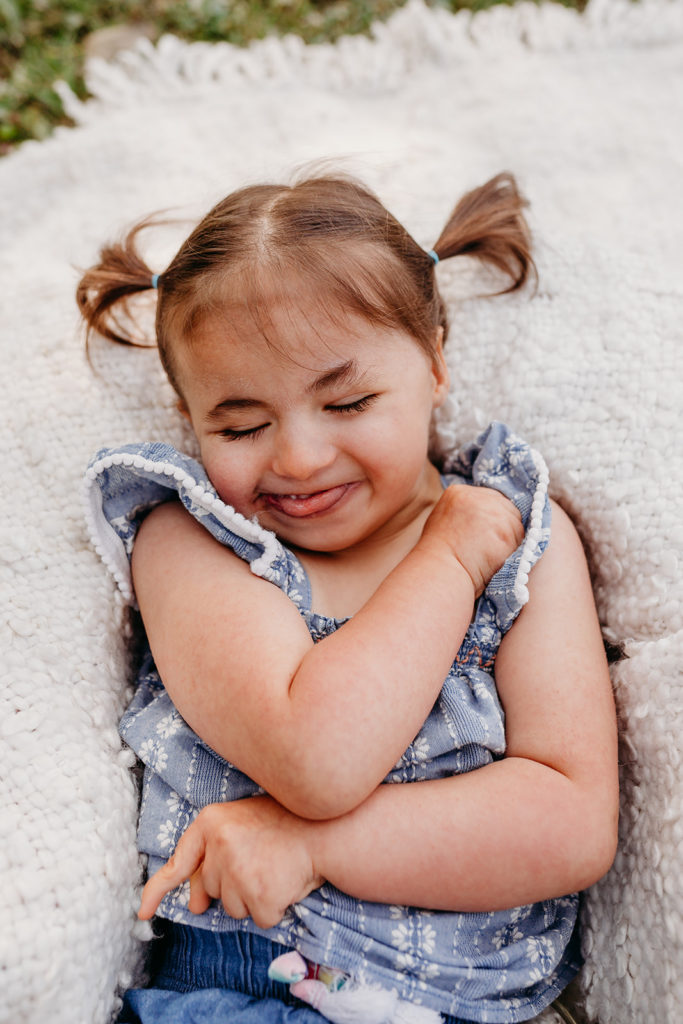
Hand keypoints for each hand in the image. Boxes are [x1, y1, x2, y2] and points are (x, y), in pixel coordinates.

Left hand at [138, 796, 323, 929]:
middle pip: (212, 890)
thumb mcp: (241, 825)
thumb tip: (193, 905)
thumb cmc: (285, 823)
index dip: (157, 890)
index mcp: (210, 822)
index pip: (178, 862)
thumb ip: (211, 858)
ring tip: (276, 868)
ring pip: (233, 908)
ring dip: (254, 896)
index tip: (143, 913)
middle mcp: (219, 845)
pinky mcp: (260, 895)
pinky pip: (260, 918)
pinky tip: (287, 883)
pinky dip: (275, 908)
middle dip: (234, 883)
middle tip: (263, 859)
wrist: (328, 824)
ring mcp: (239, 871)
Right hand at [420, 485, 522, 595]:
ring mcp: (493, 512)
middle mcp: (477, 497)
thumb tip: (490, 516)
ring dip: (509, 540)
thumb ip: (467, 512)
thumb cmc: (440, 556)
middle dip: (503, 526)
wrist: (440, 573)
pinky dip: (512, 551)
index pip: (490, 498)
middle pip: (506, 506)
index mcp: (458, 493)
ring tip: (489, 554)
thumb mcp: (446, 521)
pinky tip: (495, 559)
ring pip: (516, 522)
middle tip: (489, 546)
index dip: (492, 516)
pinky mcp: (506, 530)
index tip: (486, 533)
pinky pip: (521, 538)